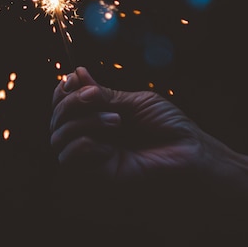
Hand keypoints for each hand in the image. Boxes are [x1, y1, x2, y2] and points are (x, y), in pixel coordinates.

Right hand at [50, 66, 231, 182]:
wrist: (190, 154)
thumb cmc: (169, 127)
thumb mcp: (135, 102)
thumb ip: (104, 94)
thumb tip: (76, 73)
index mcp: (98, 115)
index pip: (63, 102)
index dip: (63, 89)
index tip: (75, 77)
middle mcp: (91, 134)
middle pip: (56, 117)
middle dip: (70, 101)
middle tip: (94, 96)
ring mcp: (92, 155)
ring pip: (58, 136)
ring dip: (81, 122)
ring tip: (115, 121)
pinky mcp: (96, 173)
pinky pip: (69, 158)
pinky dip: (82, 144)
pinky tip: (106, 144)